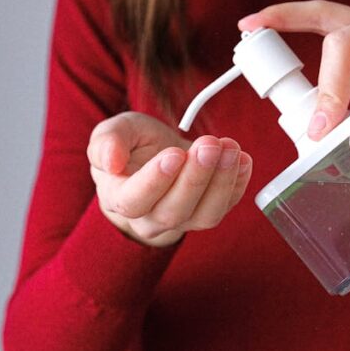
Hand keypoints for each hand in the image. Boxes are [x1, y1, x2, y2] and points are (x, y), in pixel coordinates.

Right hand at [87, 112, 252, 246]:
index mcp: (118, 197)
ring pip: (204, 215)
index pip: (134, 201)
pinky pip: (225, 207)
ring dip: (222, 181)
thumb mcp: (115, 130)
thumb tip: (110, 161)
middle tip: (209, 144)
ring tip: (230, 148)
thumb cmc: (131, 144)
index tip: (174, 154)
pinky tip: (241, 158)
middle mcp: (148, 217)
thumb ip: (108, 141)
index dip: (155, 181)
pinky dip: (237, 183)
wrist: (154, 154)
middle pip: (173, 211)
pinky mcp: (206, 213)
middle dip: (196, 177)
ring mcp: (181, 219)